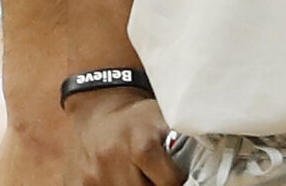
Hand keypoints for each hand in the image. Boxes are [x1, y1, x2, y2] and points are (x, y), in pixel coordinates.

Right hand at [64, 91, 181, 185]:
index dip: (175, 177)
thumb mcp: (164, 118)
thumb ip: (184, 139)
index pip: (170, 182)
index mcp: (141, 144)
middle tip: (153, 171)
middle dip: (154, 184)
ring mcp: (95, 176)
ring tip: (136, 173)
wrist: (97, 108)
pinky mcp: (79, 183)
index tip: (173, 171)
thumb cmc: (135, 117)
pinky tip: (119, 177)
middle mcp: (114, 160)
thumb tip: (207, 162)